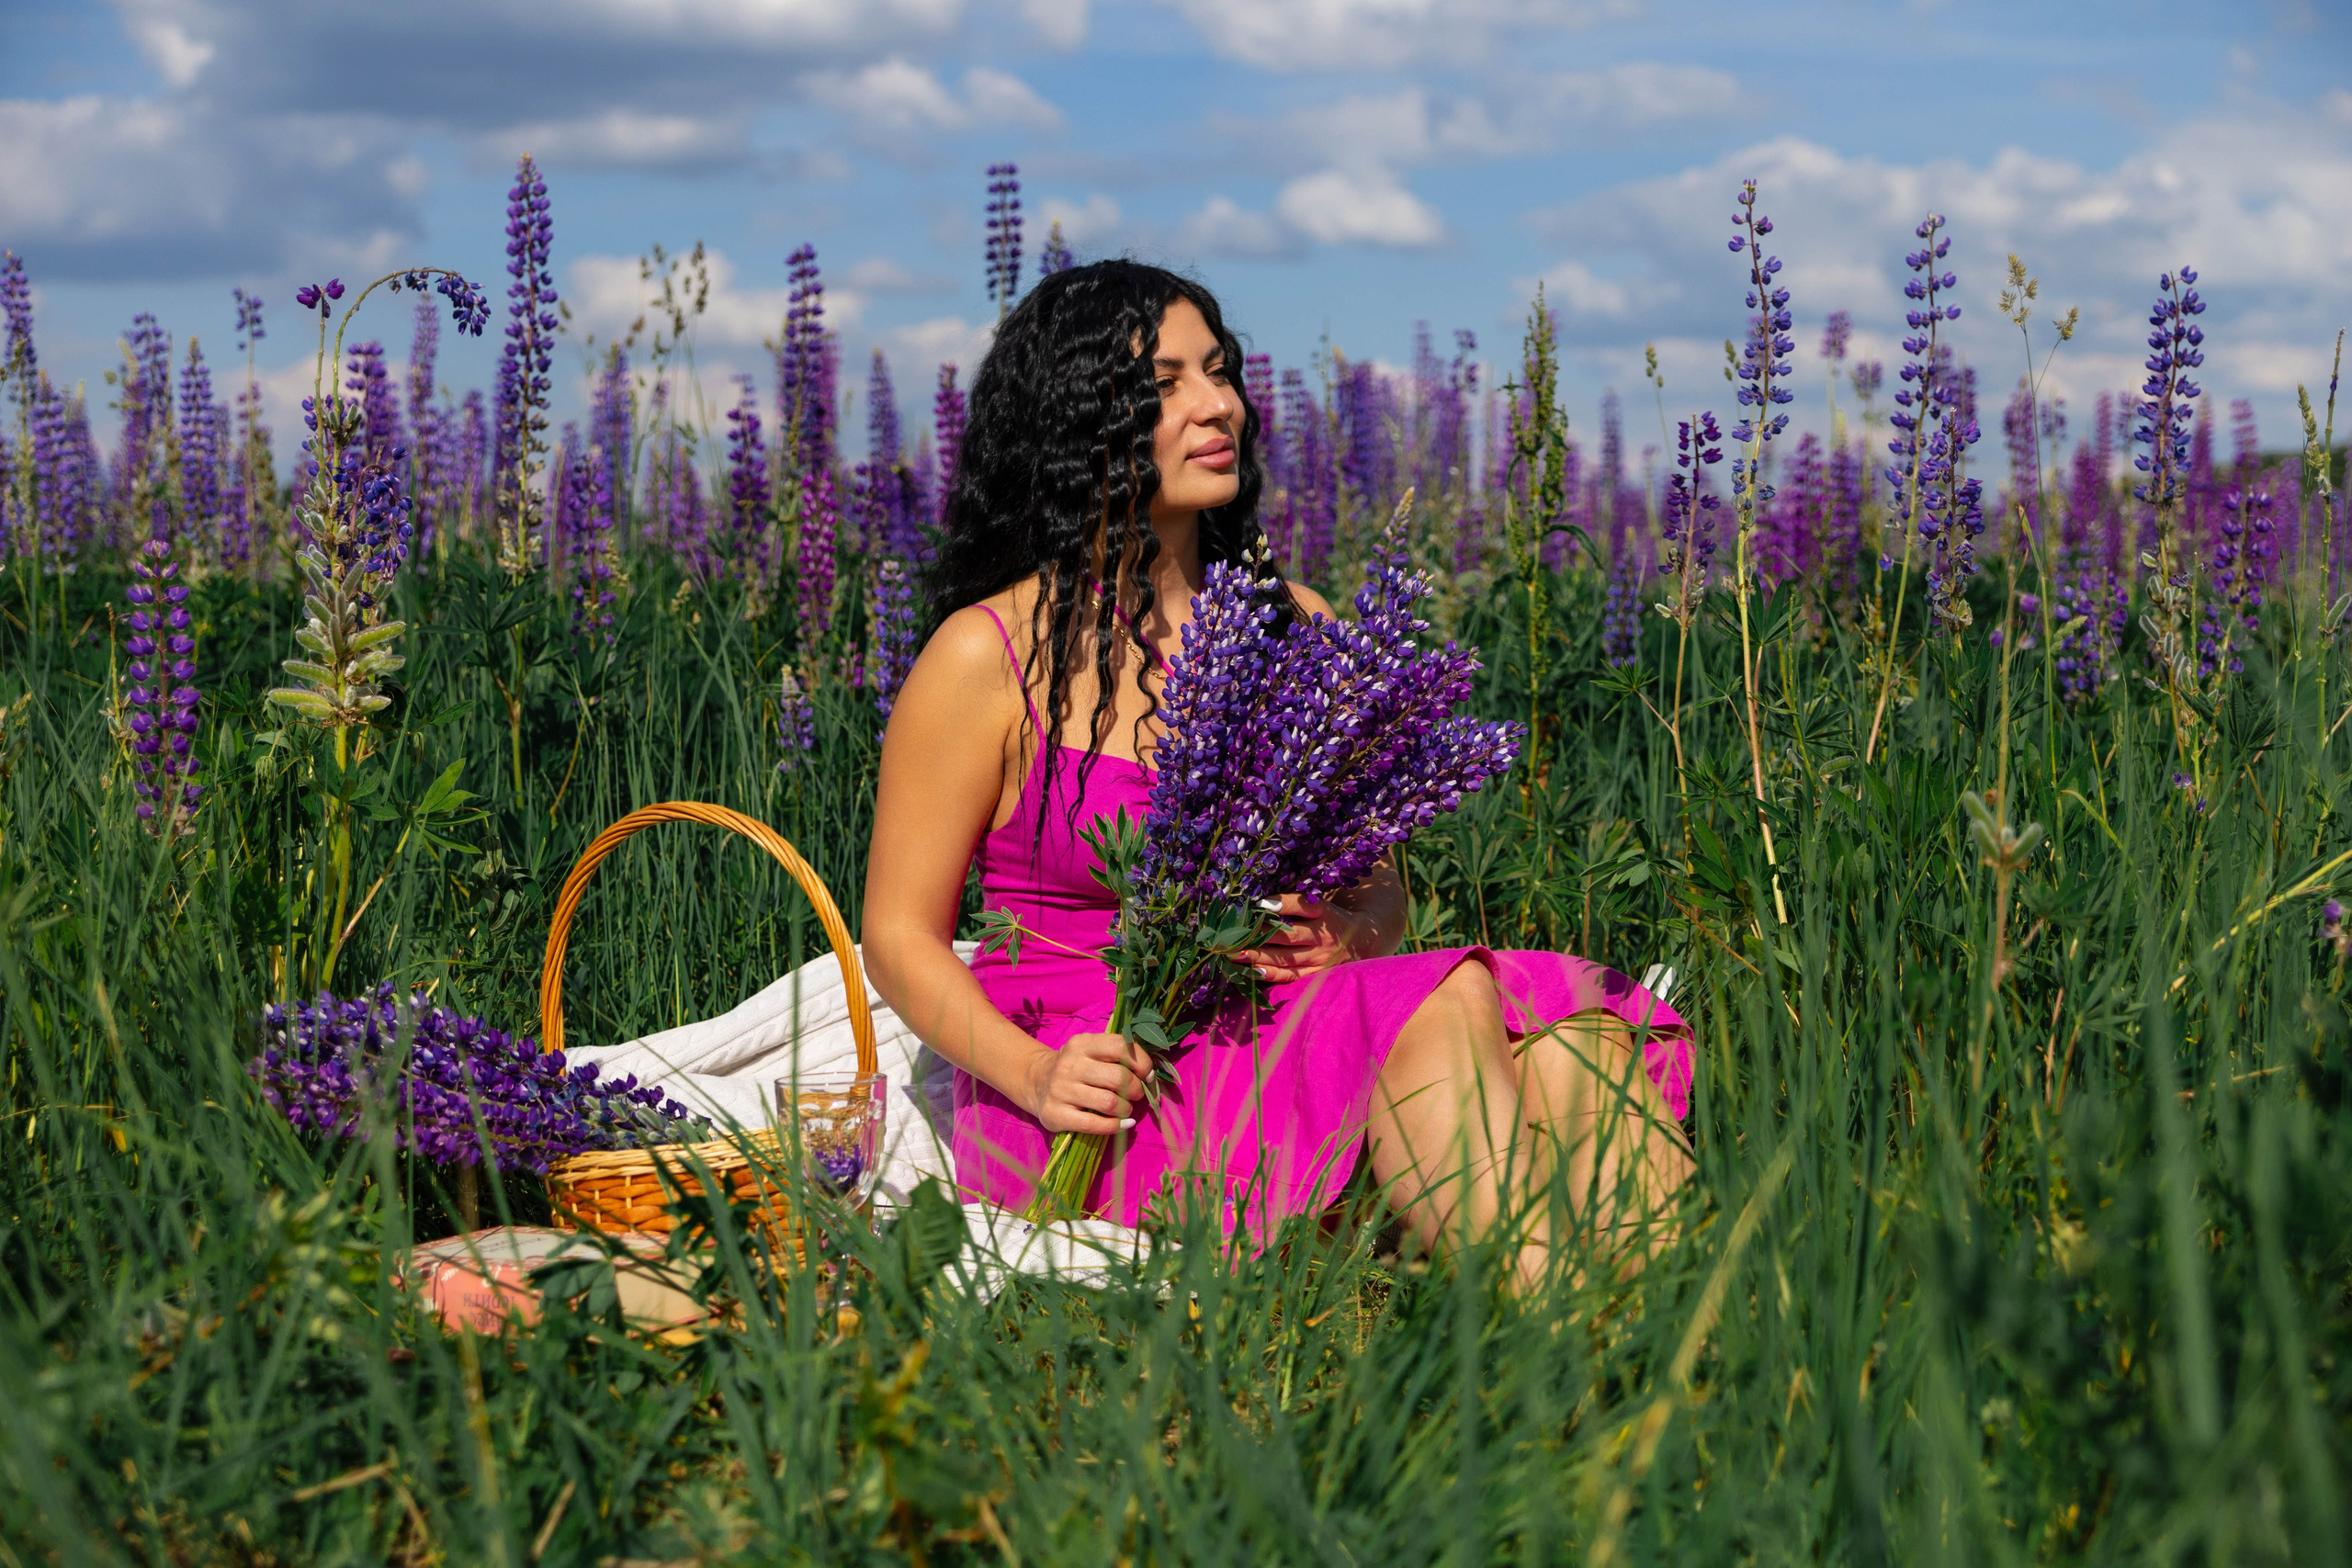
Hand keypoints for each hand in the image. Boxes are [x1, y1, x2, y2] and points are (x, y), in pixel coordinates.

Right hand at [1024, 1032, 1151, 1134]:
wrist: (1035, 1081)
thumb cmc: (1075, 1067)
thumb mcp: (1090, 1051)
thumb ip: (1116, 1055)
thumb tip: (1150, 1074)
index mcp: (1082, 1044)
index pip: (1120, 1046)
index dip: (1141, 1062)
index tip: (1147, 1074)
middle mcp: (1070, 1065)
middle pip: (1118, 1078)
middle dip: (1136, 1089)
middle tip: (1136, 1094)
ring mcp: (1061, 1090)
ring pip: (1109, 1103)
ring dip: (1126, 1108)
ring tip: (1125, 1108)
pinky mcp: (1055, 1114)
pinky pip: (1094, 1124)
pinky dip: (1116, 1126)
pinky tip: (1123, 1124)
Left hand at [1231, 892, 1382, 982]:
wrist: (1364, 941)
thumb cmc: (1332, 918)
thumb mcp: (1322, 905)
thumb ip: (1297, 904)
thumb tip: (1258, 902)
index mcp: (1325, 913)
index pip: (1303, 906)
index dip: (1282, 904)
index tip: (1259, 903)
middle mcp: (1323, 936)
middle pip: (1290, 936)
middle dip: (1260, 935)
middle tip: (1233, 934)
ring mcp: (1320, 958)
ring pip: (1286, 958)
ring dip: (1258, 957)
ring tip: (1234, 954)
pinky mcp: (1317, 974)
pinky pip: (1290, 976)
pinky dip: (1270, 974)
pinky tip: (1251, 971)